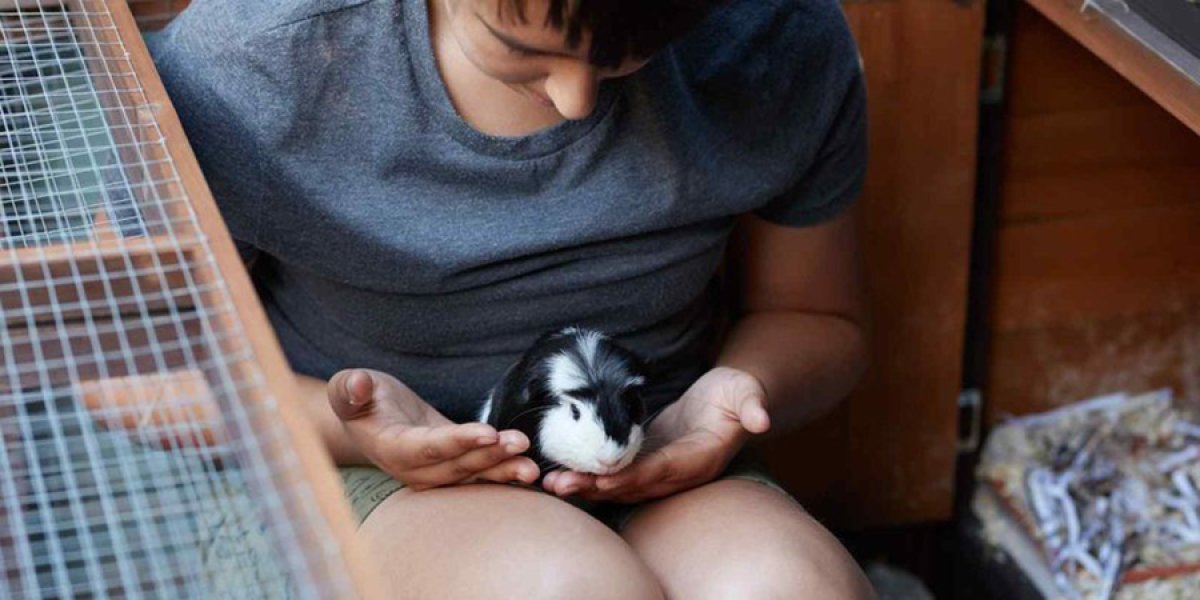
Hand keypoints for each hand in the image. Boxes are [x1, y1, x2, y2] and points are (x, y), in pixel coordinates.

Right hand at [328, 369, 539, 489]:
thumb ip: (350, 389)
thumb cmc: (361, 401)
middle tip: (520, 444)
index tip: (487, 431)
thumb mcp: (348, 389)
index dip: (458, 441)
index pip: (429, 447)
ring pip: (472, 475)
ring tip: (532, 467)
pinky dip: (505, 473)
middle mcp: (415, 469)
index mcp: (392, 448)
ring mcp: (436, 474)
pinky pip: (481, 474)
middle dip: (489, 456)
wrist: (371, 420)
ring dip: (503, 470)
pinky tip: (532, 471)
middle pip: (457, 466)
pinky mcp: (455, 468)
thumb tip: (357, 384)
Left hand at [542, 366, 770, 502]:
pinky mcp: (646, 464)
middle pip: (634, 485)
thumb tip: (761, 419)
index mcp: (700, 458)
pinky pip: (616, 475)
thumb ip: (752, 404)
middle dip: (597, 487)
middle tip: (560, 485)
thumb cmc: (737, 393)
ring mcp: (661, 472)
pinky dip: (589, 477)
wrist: (730, 401)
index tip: (604, 478)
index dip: (633, 475)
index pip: (663, 470)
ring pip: (620, 486)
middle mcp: (678, 473)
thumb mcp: (747, 392)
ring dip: (586, 487)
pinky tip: (561, 474)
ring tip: (552, 485)